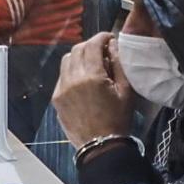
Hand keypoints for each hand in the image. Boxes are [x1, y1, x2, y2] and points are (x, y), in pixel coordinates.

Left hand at [52, 33, 134, 148]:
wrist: (100, 146)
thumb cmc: (118, 119)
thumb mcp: (126, 91)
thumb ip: (119, 64)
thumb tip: (112, 45)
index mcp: (92, 76)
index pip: (93, 44)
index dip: (102, 37)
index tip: (109, 38)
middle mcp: (73, 79)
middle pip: (77, 49)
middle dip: (90, 45)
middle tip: (102, 51)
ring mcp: (62, 89)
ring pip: (66, 60)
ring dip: (79, 57)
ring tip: (91, 64)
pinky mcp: (56, 98)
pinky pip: (62, 76)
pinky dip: (71, 71)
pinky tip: (82, 80)